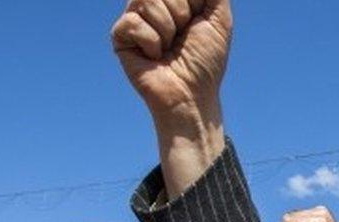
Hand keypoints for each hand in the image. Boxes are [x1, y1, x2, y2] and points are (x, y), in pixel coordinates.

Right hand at [112, 0, 231, 114]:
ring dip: (167, 29)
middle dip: (180, 13)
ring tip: (168, 48)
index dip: (191, 2)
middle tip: (181, 37)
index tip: (195, 20)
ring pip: (146, 0)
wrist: (192, 94)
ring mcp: (134, 18)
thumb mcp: (218, 15)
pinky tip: (153, 57)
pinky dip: (151, 42)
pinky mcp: (120, 37)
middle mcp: (151, 4)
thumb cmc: (205, 60)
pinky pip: (133, 22)